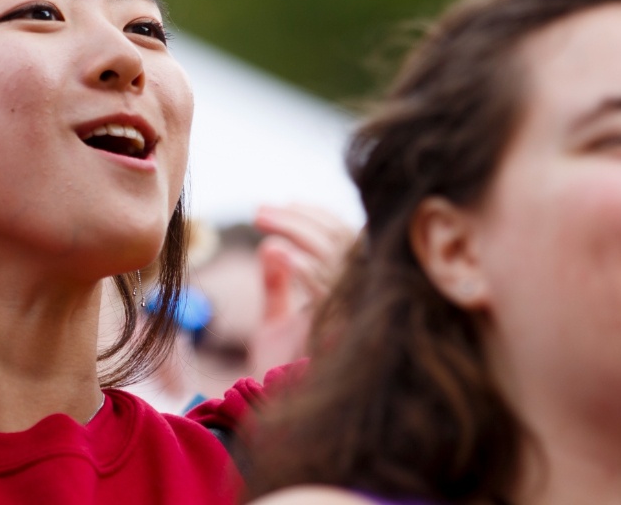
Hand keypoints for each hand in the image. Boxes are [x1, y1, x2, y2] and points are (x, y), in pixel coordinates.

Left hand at [250, 203, 356, 377]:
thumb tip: (272, 246)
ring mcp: (353, 318)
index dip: (321, 218)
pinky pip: (327, 290)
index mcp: (349, 300)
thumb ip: (277, 286)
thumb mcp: (276, 324)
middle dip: (303, 219)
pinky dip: (302, 266)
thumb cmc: (275, 374)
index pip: (350, 242)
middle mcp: (360, 305)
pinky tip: (277, 252)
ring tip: (261, 219)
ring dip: (297, 230)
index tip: (287, 204)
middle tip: (261, 210)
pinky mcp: (338, 336)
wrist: (266, 415)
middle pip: (345, 242)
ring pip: (336, 256)